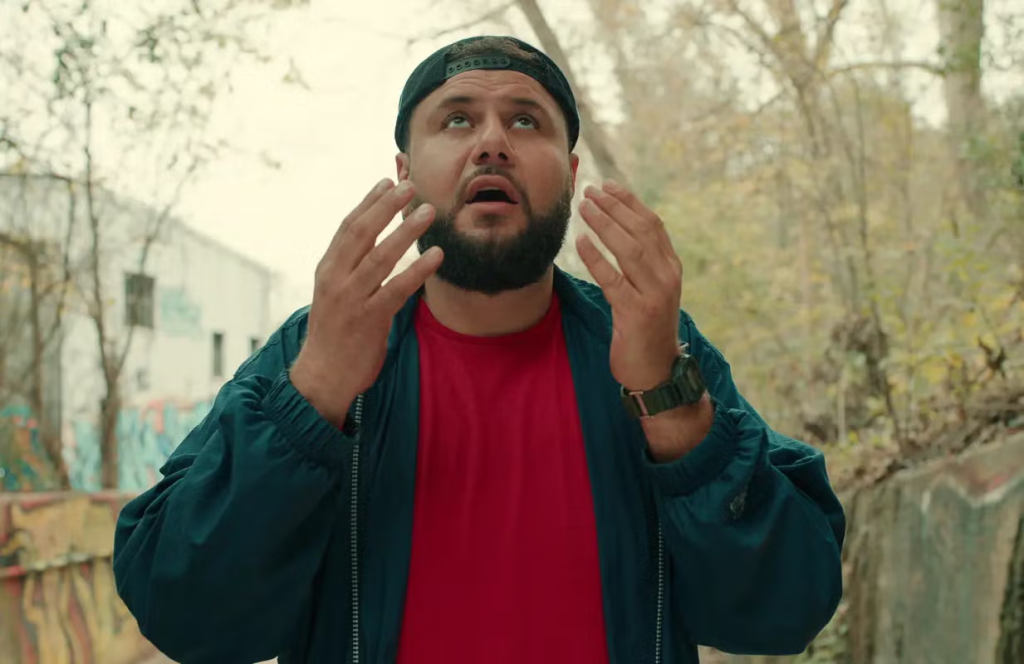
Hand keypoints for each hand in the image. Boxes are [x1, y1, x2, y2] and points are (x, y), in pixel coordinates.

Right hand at [291, 179, 442, 426]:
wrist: (322, 376)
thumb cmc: (335, 334)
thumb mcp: (336, 294)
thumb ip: (352, 268)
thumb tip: (373, 242)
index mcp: (328, 269)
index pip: (348, 227)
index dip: (368, 203)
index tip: (387, 182)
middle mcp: (336, 279)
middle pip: (361, 234)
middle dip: (386, 207)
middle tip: (410, 187)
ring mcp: (351, 299)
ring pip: (380, 258)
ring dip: (406, 232)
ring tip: (428, 213)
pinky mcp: (369, 320)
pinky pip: (397, 289)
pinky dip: (418, 270)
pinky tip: (436, 256)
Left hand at [575, 181, 681, 390]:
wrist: (656, 371)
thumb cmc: (645, 329)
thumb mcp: (649, 291)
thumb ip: (642, 264)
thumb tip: (620, 229)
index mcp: (671, 268)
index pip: (652, 224)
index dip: (630, 202)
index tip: (608, 185)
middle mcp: (667, 277)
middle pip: (641, 231)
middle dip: (614, 207)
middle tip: (588, 191)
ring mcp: (654, 295)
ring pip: (629, 250)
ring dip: (604, 225)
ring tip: (583, 208)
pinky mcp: (636, 313)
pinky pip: (613, 279)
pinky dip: (596, 258)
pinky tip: (581, 243)